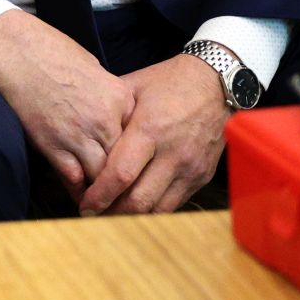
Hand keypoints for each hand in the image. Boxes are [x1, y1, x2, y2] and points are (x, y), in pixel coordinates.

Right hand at [0, 11, 133, 198]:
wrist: (15, 49)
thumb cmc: (50, 51)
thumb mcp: (94, 69)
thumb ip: (109, 98)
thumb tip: (112, 116)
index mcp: (121, 99)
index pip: (140, 140)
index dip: (137, 159)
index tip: (137, 171)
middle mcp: (106, 120)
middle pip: (126, 163)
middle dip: (125, 182)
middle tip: (126, 198)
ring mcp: (80, 134)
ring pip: (102, 177)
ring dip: (102, 191)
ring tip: (105, 204)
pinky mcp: (53, 145)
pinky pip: (73, 178)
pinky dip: (77, 189)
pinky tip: (79, 196)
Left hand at [79, 54, 229, 214]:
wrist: (217, 84)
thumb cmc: (169, 82)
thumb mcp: (132, 88)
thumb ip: (108, 114)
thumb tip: (81, 134)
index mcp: (150, 130)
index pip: (121, 174)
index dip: (100, 195)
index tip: (84, 204)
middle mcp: (172, 154)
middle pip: (139, 200)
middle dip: (111, 213)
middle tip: (92, 214)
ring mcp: (190, 169)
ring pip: (158, 209)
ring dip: (132, 217)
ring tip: (110, 215)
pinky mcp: (202, 177)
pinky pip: (174, 204)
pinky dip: (153, 210)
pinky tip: (136, 207)